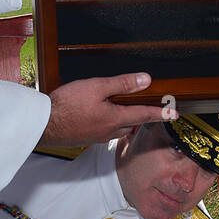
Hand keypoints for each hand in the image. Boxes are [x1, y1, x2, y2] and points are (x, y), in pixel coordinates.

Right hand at [40, 72, 171, 146]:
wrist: (43, 124)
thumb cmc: (67, 105)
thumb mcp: (97, 87)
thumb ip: (122, 83)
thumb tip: (146, 80)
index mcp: (115, 118)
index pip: (145, 114)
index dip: (162, 113)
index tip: (175, 115)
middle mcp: (109, 131)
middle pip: (133, 122)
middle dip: (141, 115)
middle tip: (149, 106)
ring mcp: (98, 136)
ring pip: (119, 127)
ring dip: (125, 119)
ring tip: (124, 107)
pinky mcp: (87, 138)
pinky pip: (105, 130)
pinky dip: (109, 122)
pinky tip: (101, 114)